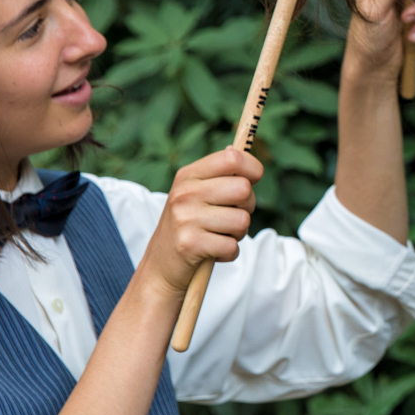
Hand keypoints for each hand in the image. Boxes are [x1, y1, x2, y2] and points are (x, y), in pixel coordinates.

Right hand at [140, 147, 261, 294]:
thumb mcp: (195, 194)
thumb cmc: (188, 226)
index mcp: (188, 176)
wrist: (161, 265)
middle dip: (247, 207)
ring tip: (219, 235)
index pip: (232, 158)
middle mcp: (185, 193)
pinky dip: (229, 253)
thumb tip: (236, 148)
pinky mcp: (189, 244)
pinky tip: (213, 251)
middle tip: (231, 216)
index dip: (252, 168)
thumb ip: (218, 174)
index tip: (252, 180)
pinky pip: (232, 246)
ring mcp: (185, 218)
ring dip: (238, 234)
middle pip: (243, 190)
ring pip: (242, 220)